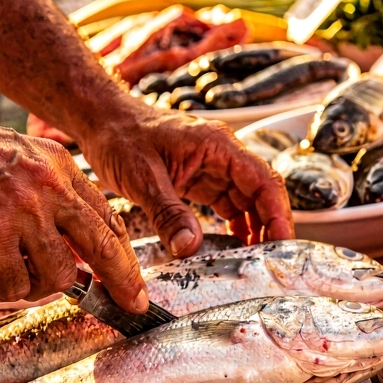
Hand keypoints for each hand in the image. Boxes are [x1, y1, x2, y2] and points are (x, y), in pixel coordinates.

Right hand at [0, 104, 147, 311]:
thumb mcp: (14, 160)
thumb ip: (44, 200)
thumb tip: (62, 249)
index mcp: (58, 167)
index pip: (105, 217)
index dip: (122, 253)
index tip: (130, 278)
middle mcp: (49, 188)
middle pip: (105, 247)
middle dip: (122, 282)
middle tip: (130, 305)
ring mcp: (23, 213)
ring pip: (59, 276)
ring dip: (32, 288)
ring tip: (0, 278)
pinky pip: (13, 286)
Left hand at [79, 103, 294, 256]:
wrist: (100, 120)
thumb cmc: (120, 136)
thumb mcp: (142, 178)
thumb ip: (168, 213)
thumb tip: (191, 247)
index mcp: (217, 145)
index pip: (263, 181)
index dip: (278, 214)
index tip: (282, 244)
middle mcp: (221, 155)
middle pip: (260, 193)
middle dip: (270, 226)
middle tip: (271, 261)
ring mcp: (211, 167)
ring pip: (245, 201)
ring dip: (253, 229)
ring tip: (254, 261)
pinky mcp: (197, 180)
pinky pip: (225, 205)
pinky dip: (233, 226)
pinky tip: (233, 248)